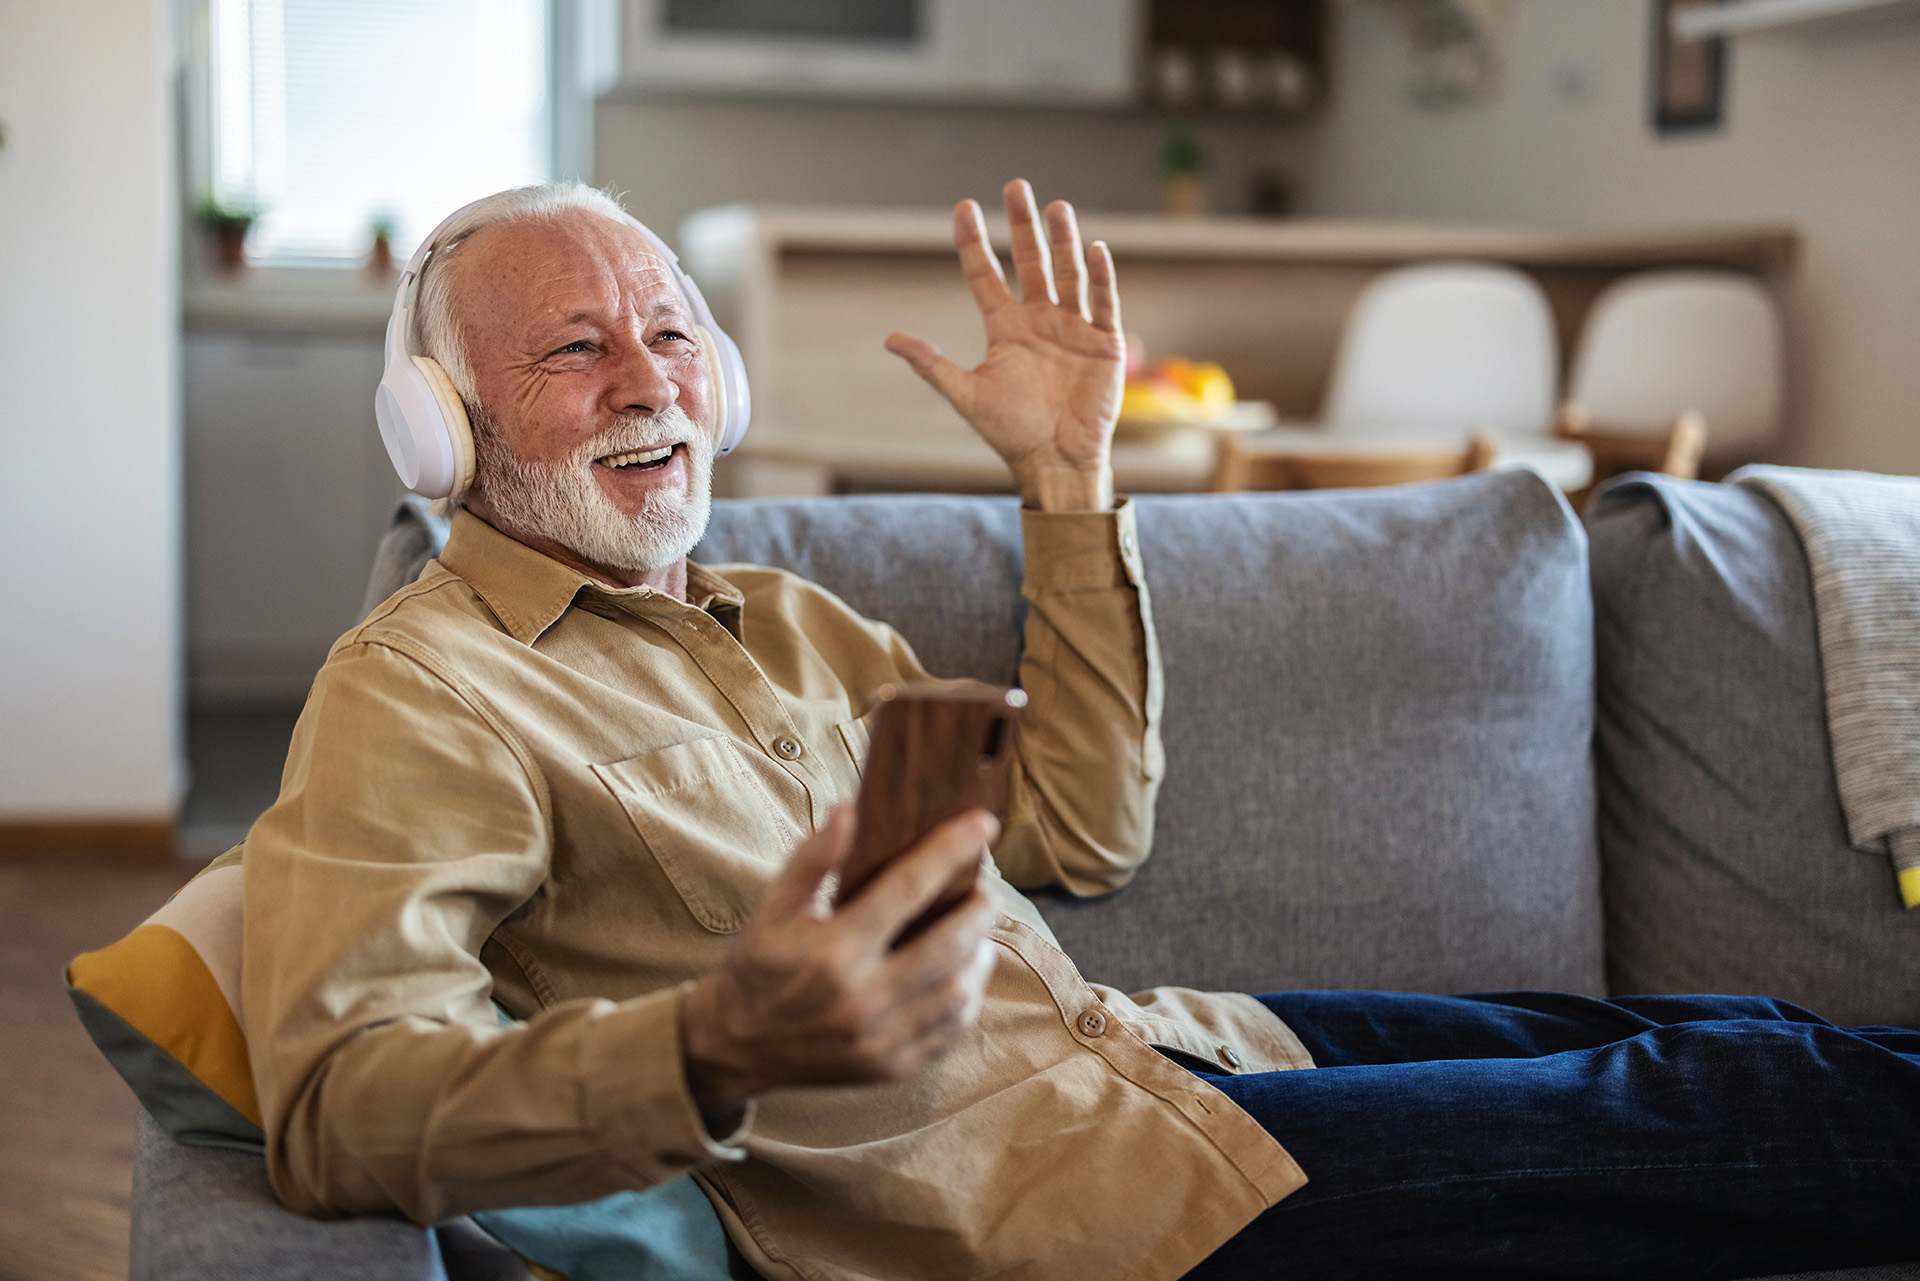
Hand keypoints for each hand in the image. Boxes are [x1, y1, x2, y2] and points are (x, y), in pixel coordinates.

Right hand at [679, 807, 1000, 1123]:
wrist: (737, 1044)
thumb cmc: (761, 964)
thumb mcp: (774, 906)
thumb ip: (813, 858)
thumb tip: (851, 810)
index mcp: (833, 951)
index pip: (908, 888)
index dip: (950, 850)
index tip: (982, 824)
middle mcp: (862, 998)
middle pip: (949, 944)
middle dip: (980, 909)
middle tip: (986, 889)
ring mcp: (881, 1039)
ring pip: (959, 990)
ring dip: (980, 953)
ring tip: (977, 931)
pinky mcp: (893, 1067)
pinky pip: (952, 1030)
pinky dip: (968, 997)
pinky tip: (963, 973)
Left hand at [885, 179, 1123, 511]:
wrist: (1057, 461)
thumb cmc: (1011, 432)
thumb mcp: (966, 395)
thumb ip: (931, 365)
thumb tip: (889, 339)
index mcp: (1005, 328)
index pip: (986, 275)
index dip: (974, 242)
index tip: (964, 207)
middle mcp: (1040, 320)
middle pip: (1031, 261)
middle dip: (1024, 225)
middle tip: (1017, 185)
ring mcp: (1074, 328)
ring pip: (1068, 273)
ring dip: (1063, 241)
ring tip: (1056, 207)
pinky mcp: (1105, 343)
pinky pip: (1104, 303)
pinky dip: (1100, 278)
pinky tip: (1095, 251)